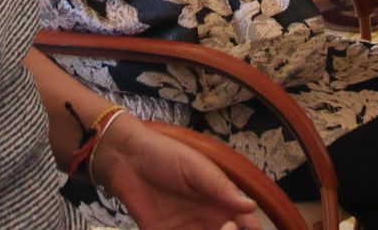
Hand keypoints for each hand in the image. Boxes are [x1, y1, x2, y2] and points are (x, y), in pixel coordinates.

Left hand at [95, 114, 260, 229]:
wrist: (126, 160)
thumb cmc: (165, 155)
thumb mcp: (197, 167)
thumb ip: (222, 188)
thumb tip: (251, 206)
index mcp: (220, 201)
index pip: (245, 222)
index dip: (249, 228)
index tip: (246, 227)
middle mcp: (207, 220)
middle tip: (225, 227)